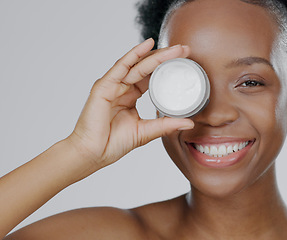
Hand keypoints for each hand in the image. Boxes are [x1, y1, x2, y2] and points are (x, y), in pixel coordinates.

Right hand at [67, 38, 193, 168]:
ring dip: (157, 55)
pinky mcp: (104, 86)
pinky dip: (134, 54)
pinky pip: (121, 66)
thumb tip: (189, 122)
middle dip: (166, 57)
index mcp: (130, 96)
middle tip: (185, 50)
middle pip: (146, 66)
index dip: (166, 68)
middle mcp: (121, 87)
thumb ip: (166, 125)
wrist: (93, 154)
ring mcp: (112, 85)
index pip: (150, 76)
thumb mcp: (147, 131)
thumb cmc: (113, 144)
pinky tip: (148, 45)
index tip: (185, 62)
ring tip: (176, 49)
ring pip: (137, 64)